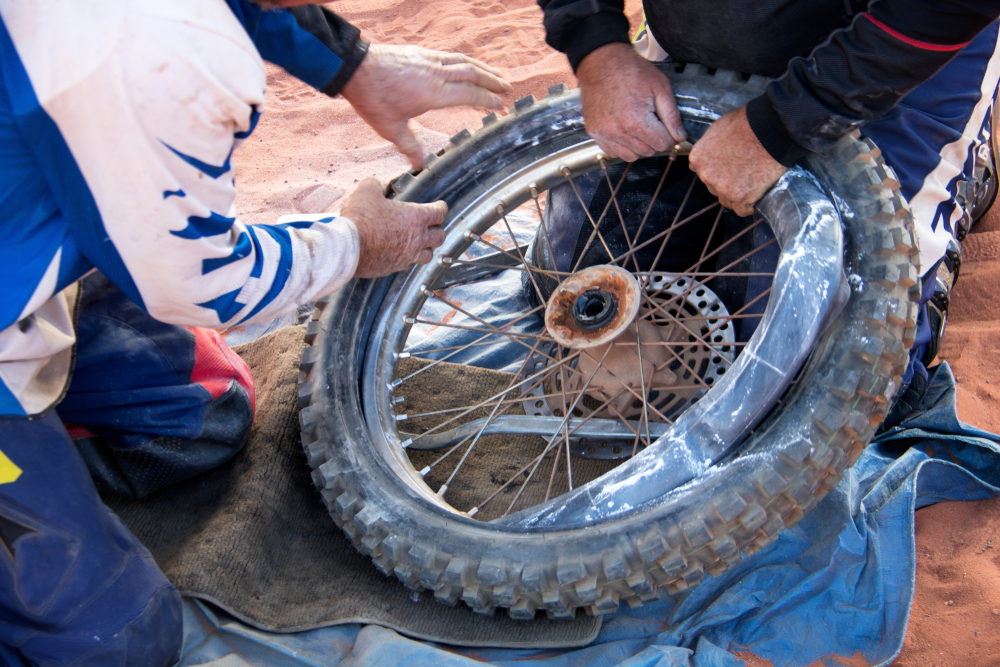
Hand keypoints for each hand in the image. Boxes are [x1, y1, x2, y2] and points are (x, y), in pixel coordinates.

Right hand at [341, 178, 447, 277]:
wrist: (349, 246)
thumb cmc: (360, 219)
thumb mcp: (366, 192)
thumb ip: (374, 186)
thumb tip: (374, 185)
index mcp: (415, 218)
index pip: (439, 212)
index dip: (441, 208)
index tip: (440, 206)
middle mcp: (416, 239)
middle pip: (439, 236)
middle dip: (438, 229)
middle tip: (433, 226)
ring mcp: (407, 256)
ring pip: (428, 255)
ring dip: (427, 248)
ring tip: (423, 244)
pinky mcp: (394, 267)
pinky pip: (408, 264)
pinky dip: (408, 259)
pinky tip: (401, 254)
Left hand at [342, 45, 511, 168]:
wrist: (354, 68)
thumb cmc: (372, 97)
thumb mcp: (390, 128)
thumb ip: (410, 146)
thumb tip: (421, 166)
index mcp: (434, 93)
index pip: (470, 94)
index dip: (488, 100)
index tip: (501, 106)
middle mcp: (436, 73)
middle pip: (473, 74)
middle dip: (493, 82)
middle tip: (508, 89)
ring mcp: (429, 60)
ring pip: (463, 61)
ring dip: (482, 68)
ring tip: (494, 76)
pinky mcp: (420, 53)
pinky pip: (450, 56)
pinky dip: (464, 61)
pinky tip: (466, 65)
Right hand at [576, 42, 685, 161]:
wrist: (601, 61)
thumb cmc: (631, 70)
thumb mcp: (660, 87)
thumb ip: (672, 116)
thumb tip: (680, 137)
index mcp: (637, 121)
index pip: (663, 144)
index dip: (669, 136)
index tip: (666, 126)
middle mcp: (619, 132)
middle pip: (648, 152)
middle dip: (655, 140)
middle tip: (653, 122)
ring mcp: (604, 133)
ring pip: (631, 156)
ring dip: (639, 146)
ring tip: (638, 126)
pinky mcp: (595, 132)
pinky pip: (613, 152)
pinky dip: (622, 145)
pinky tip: (624, 129)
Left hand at [688, 107, 787, 216]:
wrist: (771, 130)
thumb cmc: (748, 124)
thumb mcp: (718, 128)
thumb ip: (707, 146)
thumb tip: (705, 156)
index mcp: (698, 158)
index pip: (704, 173)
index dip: (719, 171)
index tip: (730, 167)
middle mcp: (707, 176)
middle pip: (715, 188)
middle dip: (727, 182)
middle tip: (744, 172)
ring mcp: (723, 188)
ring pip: (727, 200)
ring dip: (738, 195)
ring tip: (752, 183)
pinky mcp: (742, 198)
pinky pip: (743, 210)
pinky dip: (750, 206)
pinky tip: (757, 196)